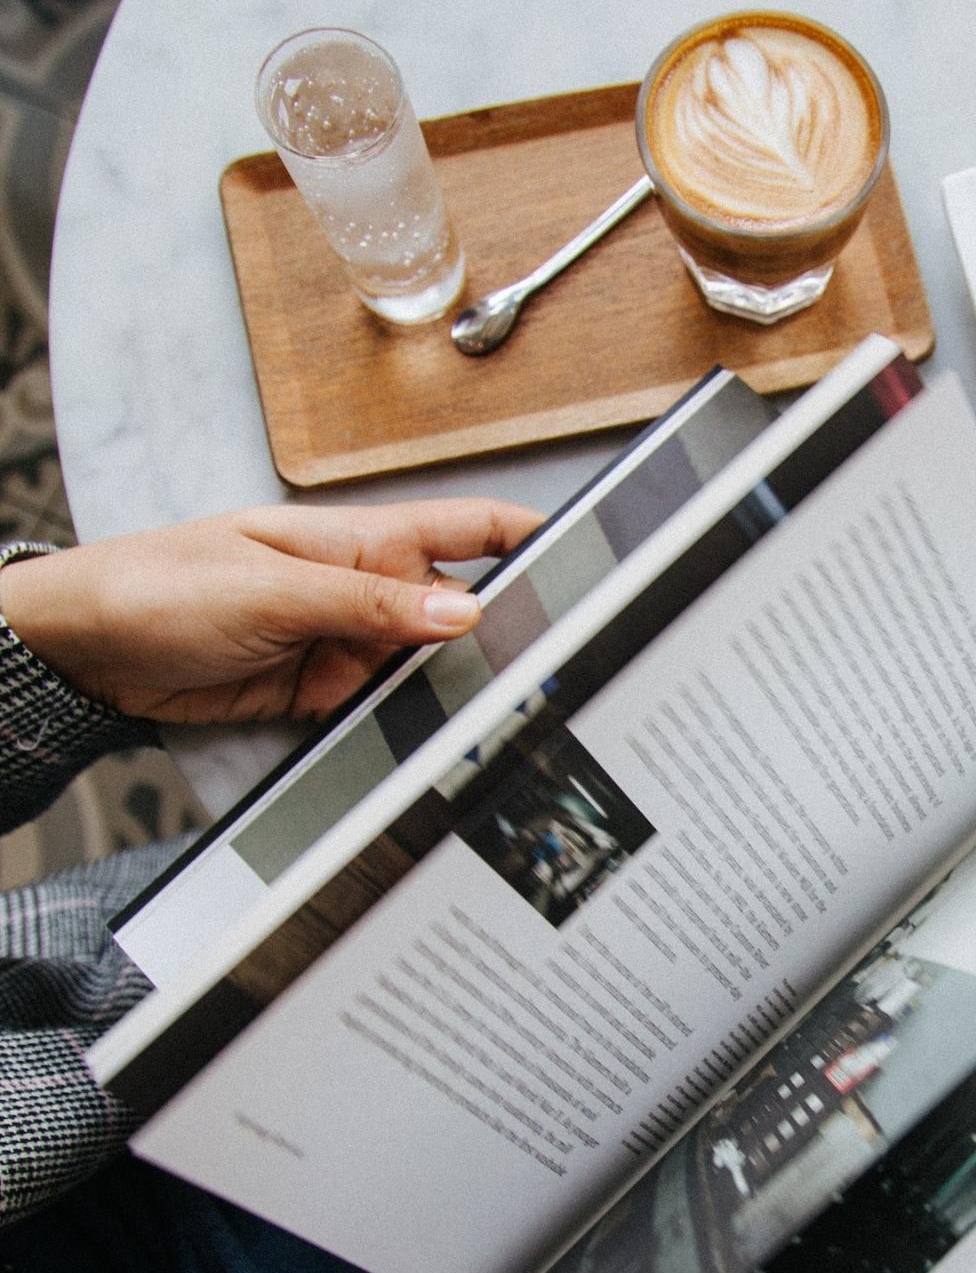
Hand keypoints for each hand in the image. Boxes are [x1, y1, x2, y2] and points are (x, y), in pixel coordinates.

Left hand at [0, 500, 541, 724]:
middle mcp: (365, 589)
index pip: (470, 527)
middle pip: (464, 608)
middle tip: (558, 664)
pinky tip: (435, 745)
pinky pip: (384, 715)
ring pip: (431, 670)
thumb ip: (371, 602)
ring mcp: (347, 645)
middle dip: (510, 634)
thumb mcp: (271, 589)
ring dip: (457, 692)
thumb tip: (465, 608)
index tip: (596, 558)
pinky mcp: (322, 696)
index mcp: (361, 539)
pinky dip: (408, 731)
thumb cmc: (156, 586)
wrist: (81, 651)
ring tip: (504, 715)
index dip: (534, 537)